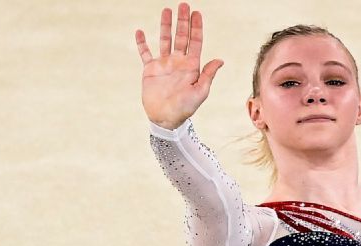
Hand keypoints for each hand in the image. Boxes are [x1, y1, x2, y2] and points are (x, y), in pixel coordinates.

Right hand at [135, 3, 223, 128]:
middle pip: (181, 36)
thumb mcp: (200, 92)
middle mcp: (178, 62)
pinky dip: (142, 43)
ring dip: (166, 26)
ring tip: (166, 10)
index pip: (195, 42)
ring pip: (165, 40)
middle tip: (184, 5)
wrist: (166, 119)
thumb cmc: (185, 108)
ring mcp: (164, 64)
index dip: (197, 27)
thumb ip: (208, 75)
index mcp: (191, 66)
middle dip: (183, 21)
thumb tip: (220, 59)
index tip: (197, 13)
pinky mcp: (150, 70)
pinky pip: (145, 53)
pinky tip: (140, 31)